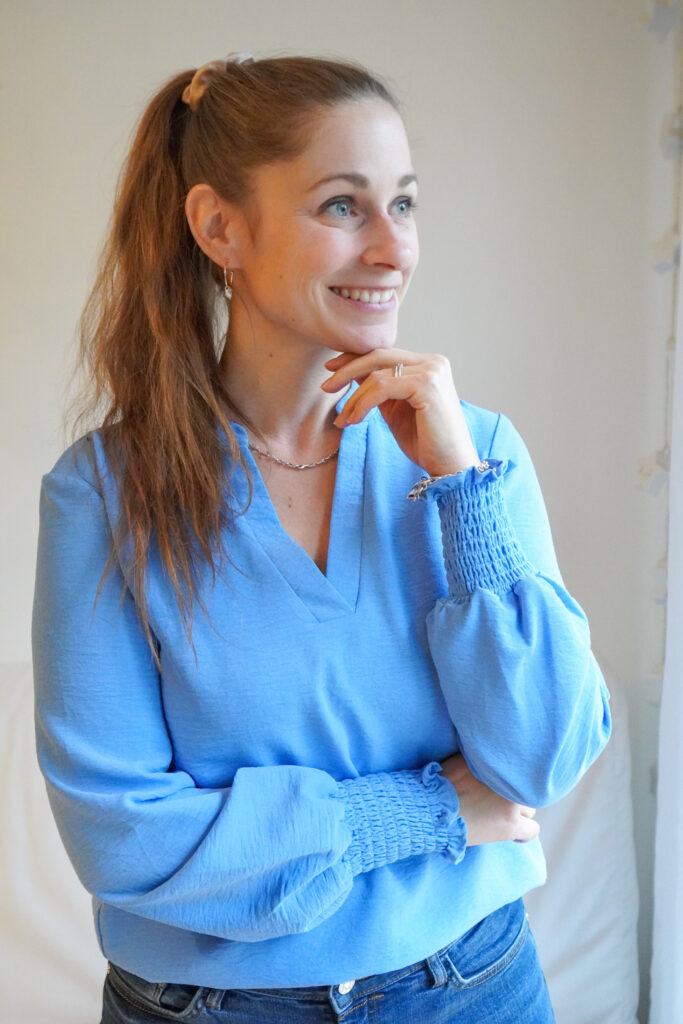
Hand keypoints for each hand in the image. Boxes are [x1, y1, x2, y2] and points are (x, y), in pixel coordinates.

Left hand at [322, 348, 479, 476]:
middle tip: (326, 386)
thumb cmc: (425, 443)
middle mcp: (432, 362)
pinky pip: (382, 387)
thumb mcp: (395, 410)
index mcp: (428, 365)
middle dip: (347, 369)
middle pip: (379, 355)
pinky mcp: (427, 384)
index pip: (385, 354)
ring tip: (343, 420)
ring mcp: (432, 371)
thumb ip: (379, 390)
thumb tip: (351, 375)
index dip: (355, 359)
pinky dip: (362, 403)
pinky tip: (354, 420)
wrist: (450, 467)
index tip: (331, 370)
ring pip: (377, 374)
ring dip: (354, 398)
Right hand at [440, 752, 539, 845]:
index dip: (507, 780)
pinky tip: (512, 835)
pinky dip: (522, 834)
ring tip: (501, 819)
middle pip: (524, 788)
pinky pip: (532, 830)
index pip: (515, 768)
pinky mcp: (511, 823)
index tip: (499, 788)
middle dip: (513, 796)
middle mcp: (505, 776)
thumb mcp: (456, 762)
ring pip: (530, 808)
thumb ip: (477, 760)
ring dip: (518, 814)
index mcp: (493, 760)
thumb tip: (485, 759)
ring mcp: (510, 800)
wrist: (429, 810)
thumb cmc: (435, 788)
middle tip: (497, 805)